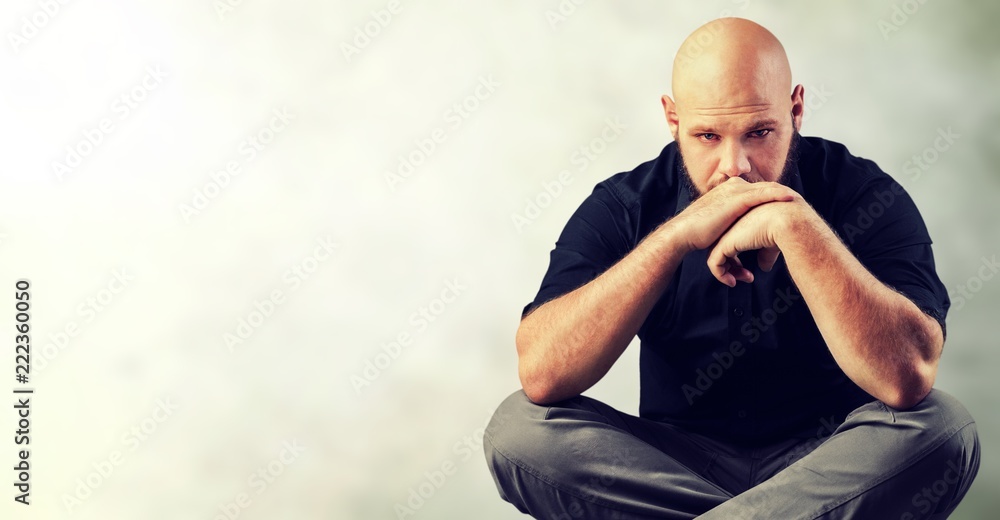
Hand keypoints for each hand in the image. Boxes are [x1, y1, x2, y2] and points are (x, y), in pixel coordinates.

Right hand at [669, 177, 798, 253]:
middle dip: (781, 193)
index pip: (757, 190)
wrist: (684, 233)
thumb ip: (732, 228)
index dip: (772, 195)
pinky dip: (778, 195)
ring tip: (799, 199)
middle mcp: (733, 187)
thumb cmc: (698, 234)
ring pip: (767, 189)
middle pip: (765, 187)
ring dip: (784, 193)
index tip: (786, 202)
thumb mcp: (719, 226)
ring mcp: (735, 191)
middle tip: (798, 200)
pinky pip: (763, 194)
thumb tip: (739, 244)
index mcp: (729, 190)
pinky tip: (791, 198)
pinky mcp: (738, 199)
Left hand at [706, 199, 808, 285]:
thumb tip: (765, 267)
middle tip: (747, 277)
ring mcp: (726, 234)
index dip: (737, 261)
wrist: (786, 221)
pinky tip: (732, 282)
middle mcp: (732, 227)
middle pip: (723, 250)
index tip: (749, 273)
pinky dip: (720, 275)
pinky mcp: (724, 243)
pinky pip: (714, 264)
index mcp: (742, 224)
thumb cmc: (785, 227)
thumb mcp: (773, 243)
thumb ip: (766, 254)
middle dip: (733, 268)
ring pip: (716, 257)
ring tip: (738, 282)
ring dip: (727, 273)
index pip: (732, 244)